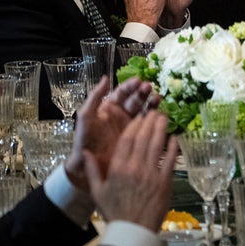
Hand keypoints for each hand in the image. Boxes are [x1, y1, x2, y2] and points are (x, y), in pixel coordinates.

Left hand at [64, 77, 159, 191]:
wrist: (87, 167)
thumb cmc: (85, 140)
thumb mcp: (86, 117)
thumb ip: (95, 97)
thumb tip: (105, 78)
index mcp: (109, 108)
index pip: (122, 93)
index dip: (131, 86)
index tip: (139, 81)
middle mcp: (121, 115)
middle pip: (135, 100)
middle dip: (143, 93)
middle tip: (150, 88)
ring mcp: (130, 126)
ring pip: (144, 110)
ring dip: (150, 103)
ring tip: (157, 98)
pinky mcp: (136, 138)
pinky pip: (147, 126)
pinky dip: (154, 119)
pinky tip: (159, 115)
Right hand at [83, 110, 176, 231]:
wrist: (133, 230)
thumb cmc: (115, 212)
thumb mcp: (98, 192)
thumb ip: (91, 171)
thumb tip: (85, 153)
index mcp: (118, 168)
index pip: (127, 140)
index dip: (134, 126)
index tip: (139, 117)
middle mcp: (135, 167)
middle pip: (144, 138)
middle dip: (150, 122)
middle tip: (154, 111)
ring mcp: (151, 174)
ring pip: (157, 145)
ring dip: (162, 129)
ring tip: (164, 117)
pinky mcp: (165, 181)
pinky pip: (170, 160)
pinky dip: (173, 147)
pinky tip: (174, 137)